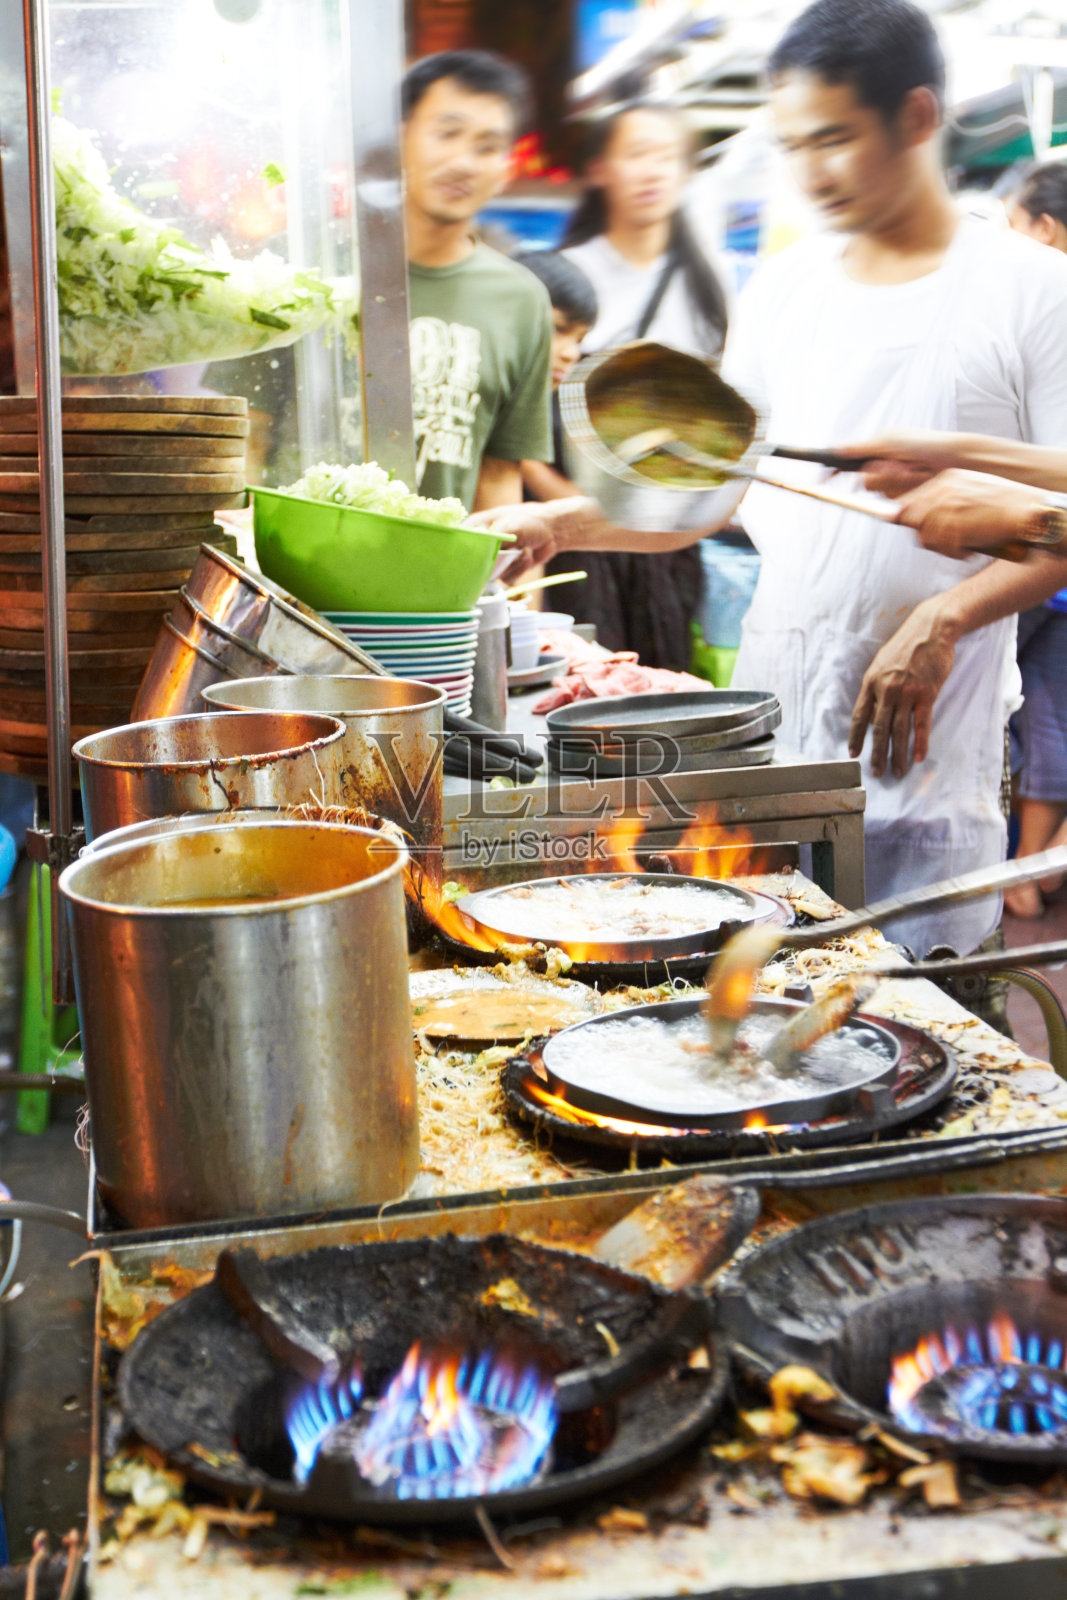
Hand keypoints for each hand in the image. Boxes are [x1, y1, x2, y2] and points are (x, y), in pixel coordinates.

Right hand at [468, 497, 593, 576]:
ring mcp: (493, 558)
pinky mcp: (505, 569)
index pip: (458, 546)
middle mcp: (480, 545)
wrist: (552, 529)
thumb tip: (480, 562)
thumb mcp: (508, 527)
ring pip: (492, 575)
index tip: (478, 558)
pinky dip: (519, 570)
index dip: (464, 556)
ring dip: (511, 565)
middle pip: (474, 565)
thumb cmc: (528, 521)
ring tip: (523, 550)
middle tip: (509, 553)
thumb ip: (491, 543)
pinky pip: (506, 579)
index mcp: (474, 529)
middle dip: (495, 563)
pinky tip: (526, 556)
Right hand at [832, 431, 973, 498]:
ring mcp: (895, 485)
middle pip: (865, 484)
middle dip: (881, 475)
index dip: (835, 473)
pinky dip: (908, 489)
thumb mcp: (890, 441)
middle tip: (898, 466)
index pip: (848, 465)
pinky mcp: (907, 498)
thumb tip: (835, 448)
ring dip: (897, 481)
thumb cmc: (925, 445)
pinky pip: (895, 501)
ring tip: (915, 471)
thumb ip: (861, 448)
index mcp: (877, 453)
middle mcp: (883, 470)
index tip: (825, 480)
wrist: (955, 460)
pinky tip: (921, 480)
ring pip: (881, 493)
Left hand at [849, 599, 958, 778]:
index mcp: (872, 682)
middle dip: (877, 754)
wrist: (931, 629)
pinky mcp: (927, 695)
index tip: (854, 753)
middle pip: (879, 730)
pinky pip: (922, 724)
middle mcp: (887, 690)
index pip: (860, 716)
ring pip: (900, 731)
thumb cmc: (906, 646)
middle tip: (875, 773)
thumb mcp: (882, 663)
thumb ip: (877, 687)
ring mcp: (907, 693)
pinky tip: (918, 758)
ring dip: (897, 755)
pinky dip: (920, 743)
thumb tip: (875, 712)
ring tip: (896, 772)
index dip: (856, 737)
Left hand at [894, 469, 1046, 558]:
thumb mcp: (970, 490)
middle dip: (925, 534)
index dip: (905, 517)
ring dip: (943, 547)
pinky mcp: (956, 525)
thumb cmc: (1004, 505)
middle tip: (946, 541)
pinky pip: (943, 548)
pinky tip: (970, 548)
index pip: (909, 500)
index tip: (904, 525)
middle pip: (911, 520)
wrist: (1027, 510)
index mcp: (947, 480)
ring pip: (925, 537)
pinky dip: (956, 554)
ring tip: (963, 544)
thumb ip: (942, 500)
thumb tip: (907, 514)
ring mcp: (949, 508)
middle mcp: (944, 491)